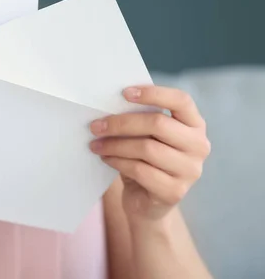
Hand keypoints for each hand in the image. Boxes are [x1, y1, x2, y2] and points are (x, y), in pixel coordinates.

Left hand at [89, 86, 210, 220]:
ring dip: (114, 145)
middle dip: (121, 123)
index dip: (153, 93)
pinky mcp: (175, 191)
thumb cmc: (144, 159)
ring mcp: (190, 171)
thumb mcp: (144, 136)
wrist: (146, 201)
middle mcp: (199, 146)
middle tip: (95, 126)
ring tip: (95, 144)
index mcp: (194, 125)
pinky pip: (140, 170)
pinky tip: (105, 158)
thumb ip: (139, 119)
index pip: (181, 101)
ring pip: (147, 148)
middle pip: (158, 124)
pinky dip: (117, 162)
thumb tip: (109, 104)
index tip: (124, 93)